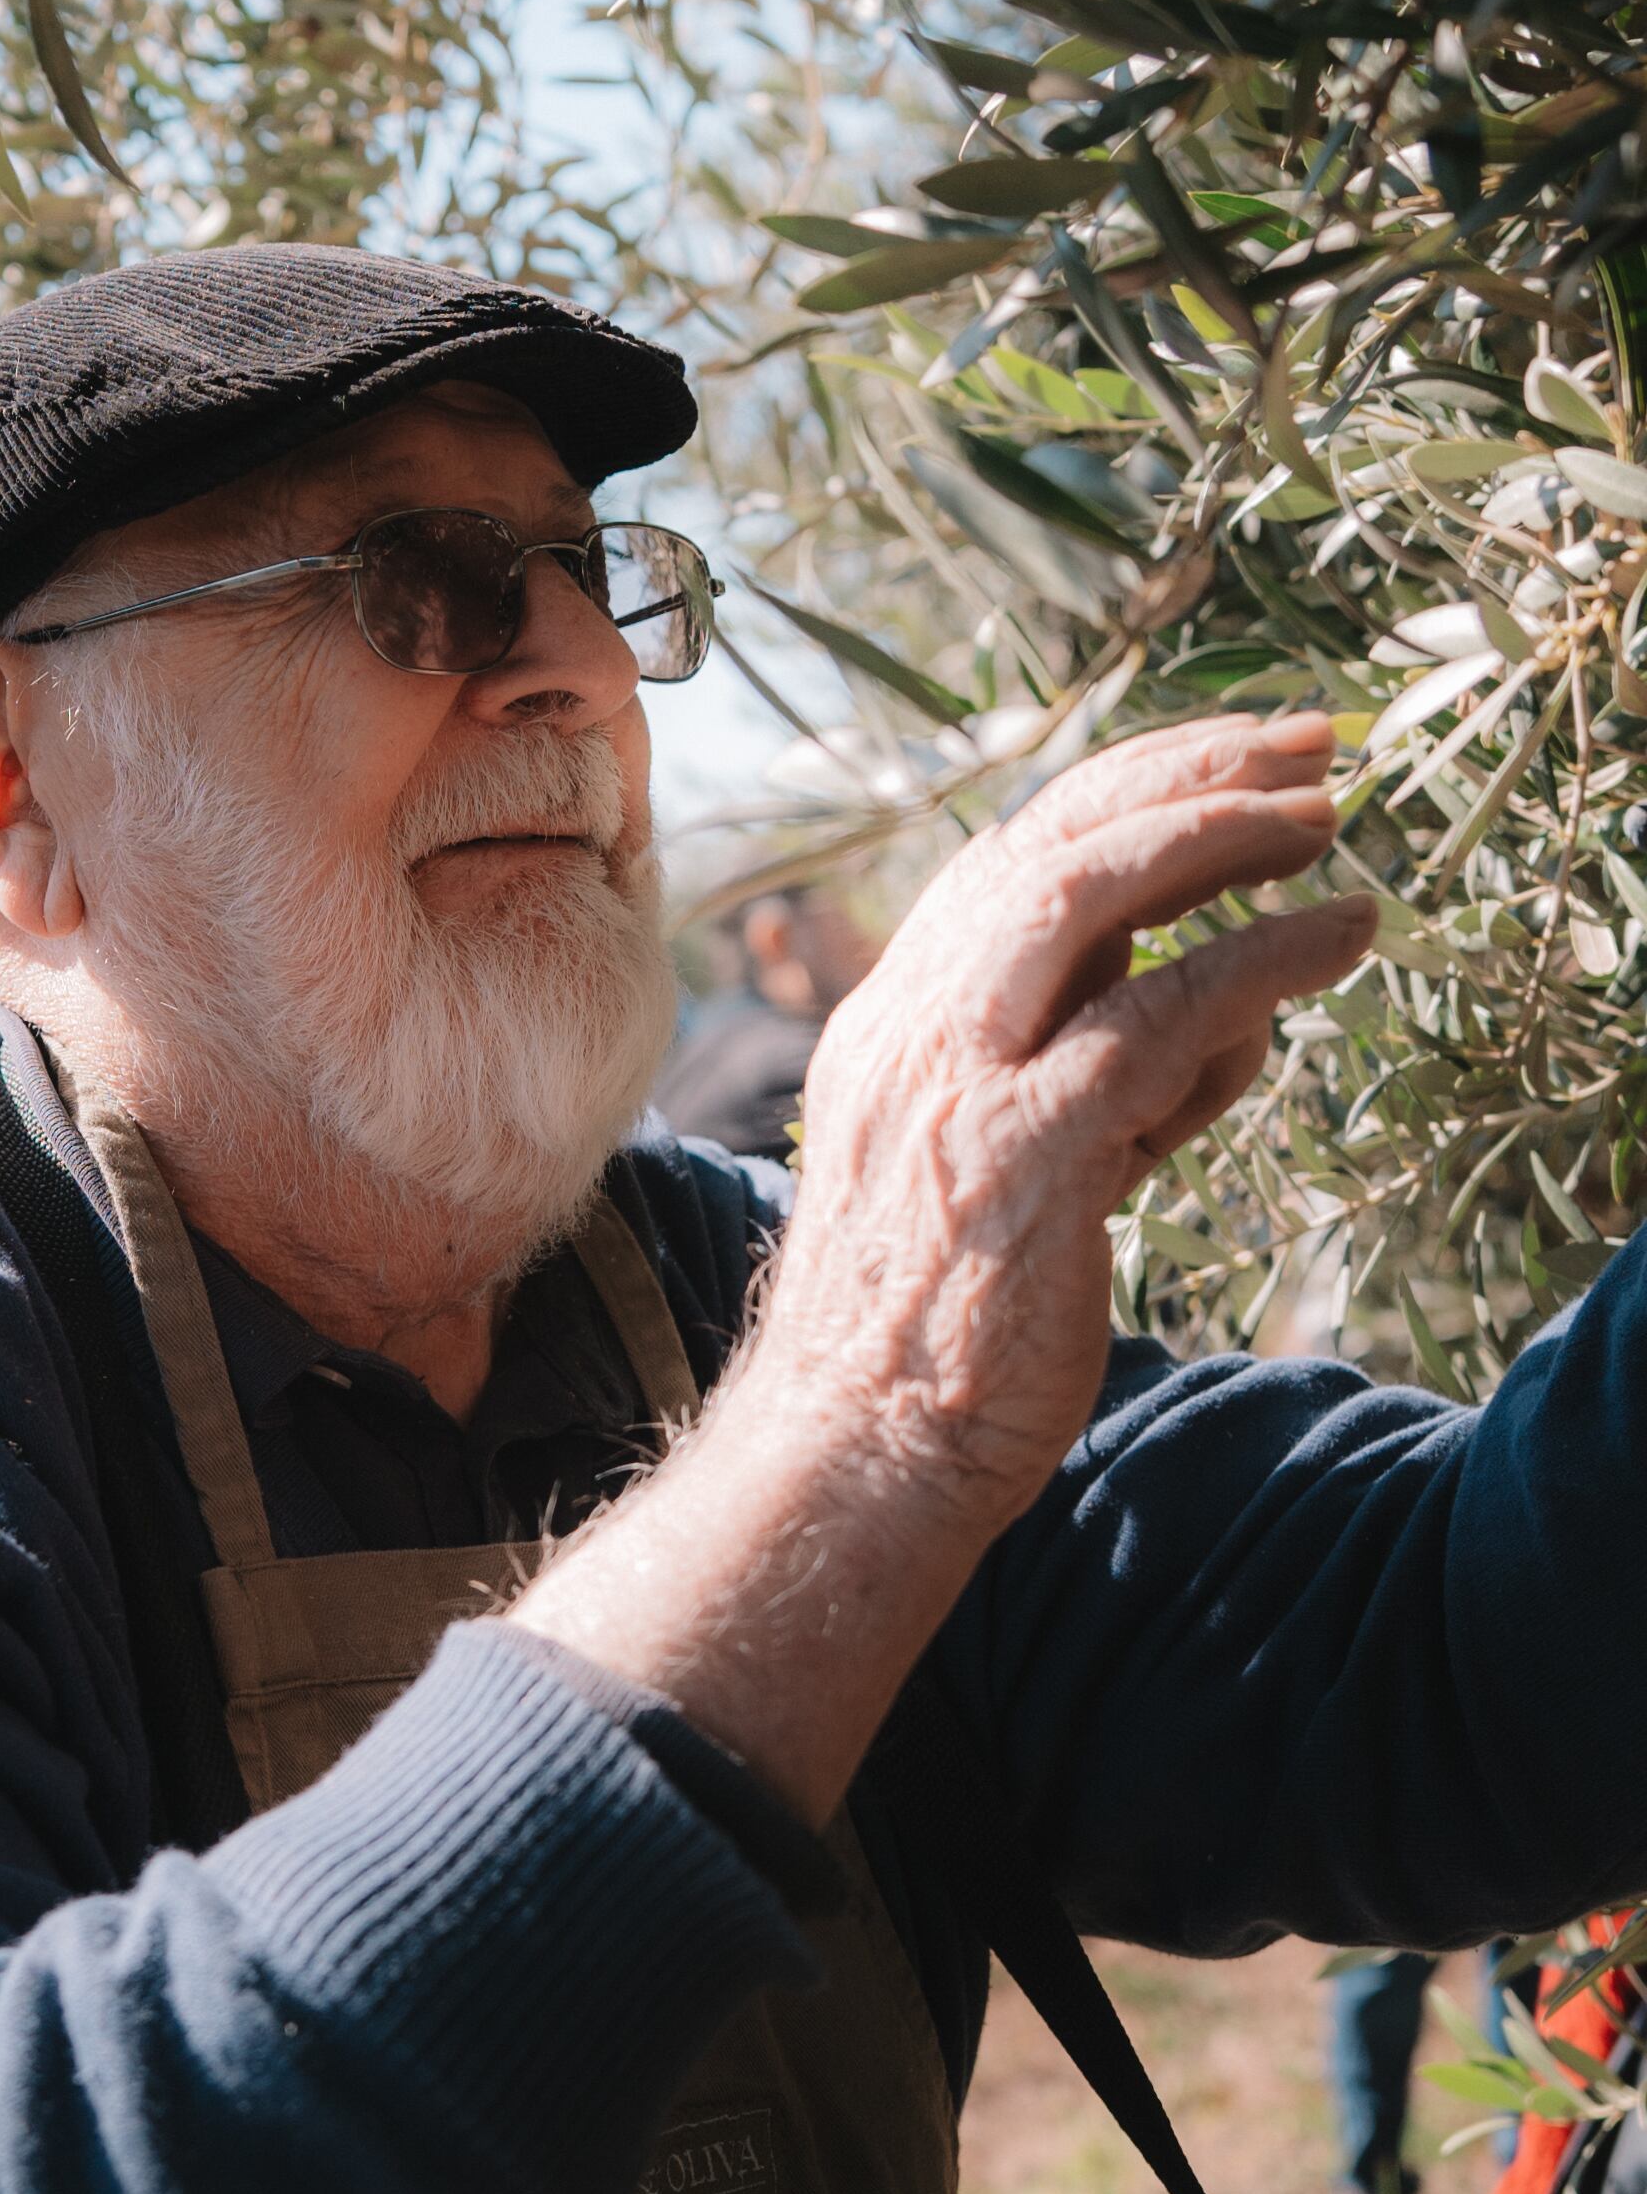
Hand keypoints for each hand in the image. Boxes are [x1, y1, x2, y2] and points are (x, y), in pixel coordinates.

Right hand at [768, 709, 1372, 1538]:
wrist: (857, 1450)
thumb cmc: (936, 1327)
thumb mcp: (993, 1155)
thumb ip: (1076, 1064)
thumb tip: (1208, 1007)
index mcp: (899, 1018)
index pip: (1015, 854)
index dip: (1131, 789)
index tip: (1237, 758)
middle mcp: (916, 1024)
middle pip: (1052, 840)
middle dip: (1184, 771)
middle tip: (1304, 743)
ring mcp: (962, 1082)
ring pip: (1091, 894)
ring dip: (1221, 836)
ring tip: (1324, 826)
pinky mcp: (1026, 1152)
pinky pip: (1159, 1017)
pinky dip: (1259, 962)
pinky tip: (1336, 942)